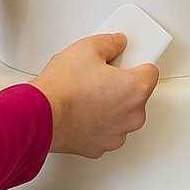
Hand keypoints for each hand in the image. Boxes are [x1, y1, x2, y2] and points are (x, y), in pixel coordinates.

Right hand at [34, 34, 159, 157]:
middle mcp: (132, 116)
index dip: (136, 62)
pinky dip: (98, 121)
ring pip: (122, 114)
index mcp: (136, 90)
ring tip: (87, 93)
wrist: (39, 117)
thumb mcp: (88, 47)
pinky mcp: (100, 147)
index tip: (127, 59)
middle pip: (137, 94)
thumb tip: (117, 44)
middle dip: (122, 84)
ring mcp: (117, 135)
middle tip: (100, 74)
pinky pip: (106, 129)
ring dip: (111, 104)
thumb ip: (111, 42)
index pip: (151, 71)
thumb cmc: (62, 88)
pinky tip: (82, 109)